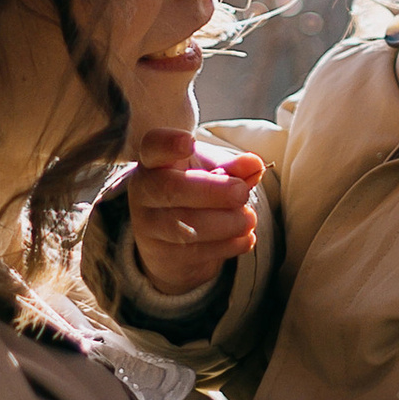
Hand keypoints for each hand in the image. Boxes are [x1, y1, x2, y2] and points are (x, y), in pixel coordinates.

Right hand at [124, 129, 262, 298]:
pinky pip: (197, 253)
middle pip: (171, 189)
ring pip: (186, 227)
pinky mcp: (163, 257)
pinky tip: (245, 238)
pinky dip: (228, 245)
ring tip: (249, 219)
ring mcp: (149, 227)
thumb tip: (254, 165)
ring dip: (226, 223)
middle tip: (242, 193)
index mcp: (154, 162)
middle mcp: (144, 193)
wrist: (168, 238)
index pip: (153, 147)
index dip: (168, 144)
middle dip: (212, 191)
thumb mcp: (209, 171)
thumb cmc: (191, 190)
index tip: (189, 142)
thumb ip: (232, 167)